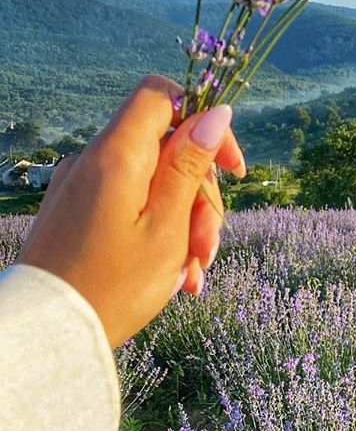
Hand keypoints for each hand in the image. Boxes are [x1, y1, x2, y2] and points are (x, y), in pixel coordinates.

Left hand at [17, 75, 245, 347]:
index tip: (231, 167)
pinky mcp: (78, 212)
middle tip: (207, 245)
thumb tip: (215, 113)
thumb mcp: (168, 225)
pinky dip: (160, 232)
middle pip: (167, 148)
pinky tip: (176, 274)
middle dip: (201, 194)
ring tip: (194, 272)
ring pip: (155, 183)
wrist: (50, 334)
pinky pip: (132, 206)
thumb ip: (190, 164)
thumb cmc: (113, 285)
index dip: (204, 120)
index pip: (162, 95)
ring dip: (186, 222)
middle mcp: (94, 161)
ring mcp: (83, 186)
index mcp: (117, 155)